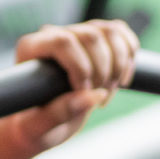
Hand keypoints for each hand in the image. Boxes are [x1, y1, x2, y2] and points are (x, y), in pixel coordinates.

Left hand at [6, 19, 140, 153]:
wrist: (44, 123)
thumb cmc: (34, 125)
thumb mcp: (39, 127)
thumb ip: (59, 113)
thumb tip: (93, 96)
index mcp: (31, 48)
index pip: (62, 41)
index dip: (80, 68)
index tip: (83, 93)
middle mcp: (53, 34)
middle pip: (90, 36)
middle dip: (102, 72)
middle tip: (97, 101)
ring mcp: (76, 33)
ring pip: (110, 31)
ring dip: (117, 66)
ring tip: (106, 93)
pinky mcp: (96, 38)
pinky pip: (120, 33)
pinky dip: (129, 56)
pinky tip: (119, 80)